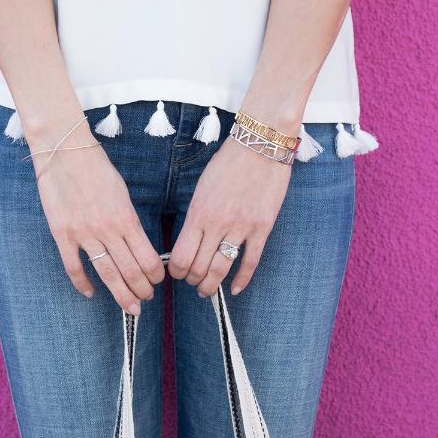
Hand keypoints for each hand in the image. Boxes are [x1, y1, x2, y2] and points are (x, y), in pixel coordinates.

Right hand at [33, 127, 164, 314]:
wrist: (65, 152)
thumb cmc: (97, 168)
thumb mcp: (122, 192)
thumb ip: (129, 219)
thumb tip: (137, 243)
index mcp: (126, 218)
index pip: (147, 257)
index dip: (155, 275)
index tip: (157, 282)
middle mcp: (107, 230)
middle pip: (130, 271)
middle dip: (141, 290)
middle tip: (146, 300)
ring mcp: (83, 234)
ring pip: (106, 274)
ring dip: (120, 294)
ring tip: (130, 308)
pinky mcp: (62, 234)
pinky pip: (73, 266)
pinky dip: (82, 283)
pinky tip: (90, 293)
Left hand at [168, 136, 291, 296]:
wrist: (260, 146)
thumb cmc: (227, 164)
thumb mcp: (201, 188)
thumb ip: (195, 215)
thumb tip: (189, 240)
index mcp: (198, 213)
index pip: (180, 255)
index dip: (176, 271)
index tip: (177, 273)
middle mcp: (217, 224)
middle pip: (198, 266)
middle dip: (192, 280)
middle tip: (192, 282)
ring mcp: (241, 228)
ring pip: (221, 269)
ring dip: (211, 285)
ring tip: (206, 291)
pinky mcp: (262, 228)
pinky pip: (250, 261)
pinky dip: (241, 280)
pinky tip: (234, 290)